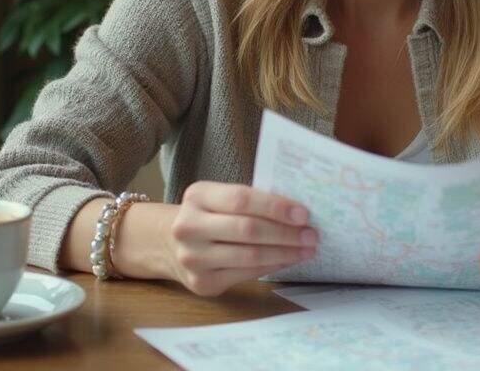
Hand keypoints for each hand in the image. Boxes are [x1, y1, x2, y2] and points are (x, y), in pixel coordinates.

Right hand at [164, 181, 318, 296]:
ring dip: (285, 252)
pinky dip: (272, 266)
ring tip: (306, 249)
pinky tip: (287, 259)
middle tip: (312, 234)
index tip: (303, 214)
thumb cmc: (207, 216)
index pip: (242, 199)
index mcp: (197, 196)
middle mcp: (189, 227)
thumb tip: (297, 211)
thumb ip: (249, 201)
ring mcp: (193, 258)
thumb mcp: (218, 198)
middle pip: (248, 229)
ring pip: (250, 255)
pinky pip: (246, 274)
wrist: (168, 244)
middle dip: (286, 233)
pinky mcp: (202, 282)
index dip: (276, 207)